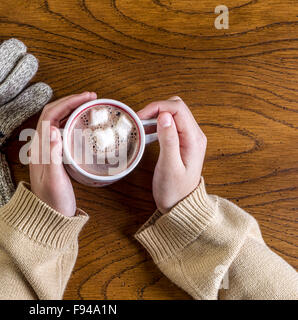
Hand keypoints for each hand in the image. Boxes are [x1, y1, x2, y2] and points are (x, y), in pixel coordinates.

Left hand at [29, 92, 96, 216]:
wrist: (49, 218)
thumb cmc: (53, 201)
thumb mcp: (54, 180)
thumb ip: (53, 156)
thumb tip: (54, 130)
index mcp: (39, 148)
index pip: (51, 115)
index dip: (68, 102)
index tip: (86, 97)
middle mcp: (40, 145)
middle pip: (53, 113)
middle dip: (71, 101)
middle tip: (91, 97)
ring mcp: (47, 150)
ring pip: (57, 120)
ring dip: (71, 109)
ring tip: (89, 105)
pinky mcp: (54, 155)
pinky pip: (62, 130)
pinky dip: (72, 120)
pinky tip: (83, 123)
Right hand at [137, 96, 206, 212]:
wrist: (180, 206)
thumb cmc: (174, 191)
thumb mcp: (169, 166)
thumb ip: (169, 140)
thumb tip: (165, 116)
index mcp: (194, 139)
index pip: (177, 108)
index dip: (157, 107)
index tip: (140, 117)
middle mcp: (194, 135)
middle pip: (176, 107)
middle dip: (156, 108)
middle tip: (139, 120)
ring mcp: (189, 138)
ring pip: (173, 114)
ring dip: (156, 115)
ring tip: (140, 126)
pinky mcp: (182, 142)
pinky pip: (170, 124)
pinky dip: (157, 123)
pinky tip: (147, 132)